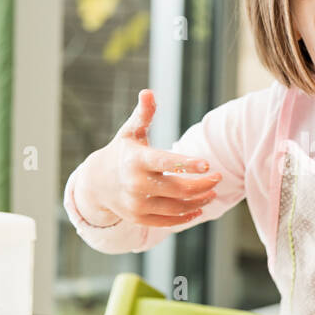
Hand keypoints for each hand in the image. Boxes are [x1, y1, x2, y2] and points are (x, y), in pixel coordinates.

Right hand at [75, 89, 221, 228]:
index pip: (166, 163)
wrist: (96, 183)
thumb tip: (148, 92)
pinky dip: (185, 217)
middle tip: (218, 178)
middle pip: (178, 189)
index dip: (187, 164)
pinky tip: (199, 209)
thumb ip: (143, 114)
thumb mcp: (130, 132)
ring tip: (212, 192)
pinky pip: (167, 222)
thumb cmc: (121, 152)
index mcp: (136, 160)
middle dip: (202, 184)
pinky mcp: (139, 219)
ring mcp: (137, 204)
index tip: (208, 164)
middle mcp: (136, 184)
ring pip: (176, 207)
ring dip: (199, 201)